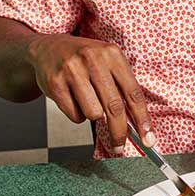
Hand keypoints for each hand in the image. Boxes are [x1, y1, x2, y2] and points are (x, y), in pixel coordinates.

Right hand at [27, 34, 153, 152]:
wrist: (46, 48)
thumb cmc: (85, 63)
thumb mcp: (108, 65)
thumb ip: (124, 90)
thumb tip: (139, 127)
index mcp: (112, 54)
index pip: (133, 94)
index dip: (142, 120)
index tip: (148, 139)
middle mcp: (93, 59)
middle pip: (114, 107)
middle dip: (119, 132)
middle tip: (120, 147)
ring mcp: (72, 69)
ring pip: (93, 114)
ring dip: (93, 116)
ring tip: (87, 102)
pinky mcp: (55, 82)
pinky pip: (74, 115)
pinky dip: (76, 114)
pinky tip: (72, 99)